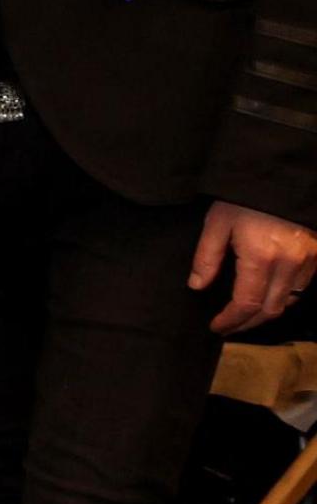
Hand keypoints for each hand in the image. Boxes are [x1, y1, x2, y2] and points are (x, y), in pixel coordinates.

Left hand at [193, 200, 316, 335]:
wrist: (282, 176)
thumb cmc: (244, 198)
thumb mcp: (218, 223)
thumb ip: (207, 257)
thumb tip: (197, 286)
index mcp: (261, 259)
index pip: (246, 304)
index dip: (231, 320)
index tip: (216, 327)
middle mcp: (290, 265)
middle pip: (271, 309)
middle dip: (249, 323)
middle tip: (230, 327)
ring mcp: (309, 260)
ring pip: (291, 301)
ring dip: (268, 311)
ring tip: (247, 315)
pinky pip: (304, 286)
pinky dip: (286, 296)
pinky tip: (269, 295)